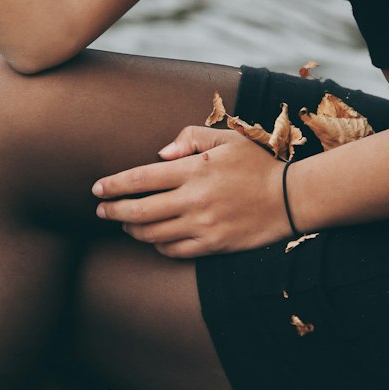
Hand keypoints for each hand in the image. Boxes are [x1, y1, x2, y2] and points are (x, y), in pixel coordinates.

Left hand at [92, 126, 292, 257]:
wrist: (291, 198)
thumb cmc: (258, 163)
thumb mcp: (227, 139)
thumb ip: (190, 138)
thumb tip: (160, 153)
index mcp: (194, 170)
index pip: (141, 178)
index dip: (114, 185)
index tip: (97, 188)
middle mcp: (194, 199)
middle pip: (139, 210)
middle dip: (113, 211)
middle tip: (100, 210)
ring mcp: (203, 225)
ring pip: (153, 234)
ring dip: (133, 228)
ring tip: (124, 222)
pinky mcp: (213, 245)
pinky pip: (174, 251)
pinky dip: (158, 246)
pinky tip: (153, 238)